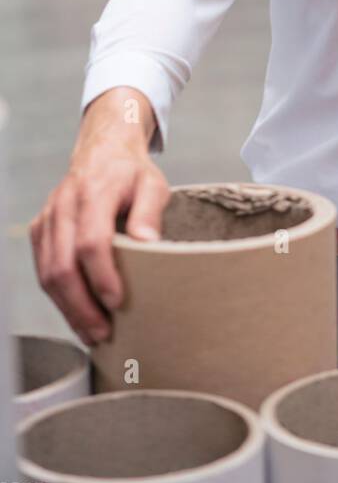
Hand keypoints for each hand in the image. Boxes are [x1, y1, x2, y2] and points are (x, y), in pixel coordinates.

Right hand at [30, 87, 169, 346]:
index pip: (91, 241)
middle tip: (103, 333)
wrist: (102, 150)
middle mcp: (64, 206)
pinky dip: (58, 297)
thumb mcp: (153, 184)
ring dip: (68, 309)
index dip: (102, 276)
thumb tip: (148, 244)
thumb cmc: (130, 172)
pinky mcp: (40, 230)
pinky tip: (77, 315)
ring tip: (92, 332)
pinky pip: (42, 270)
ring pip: (48, 274)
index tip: (117, 302)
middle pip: (63, 266)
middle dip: (81, 306)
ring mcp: (48, 219)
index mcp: (94, 192)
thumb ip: (149, 212)